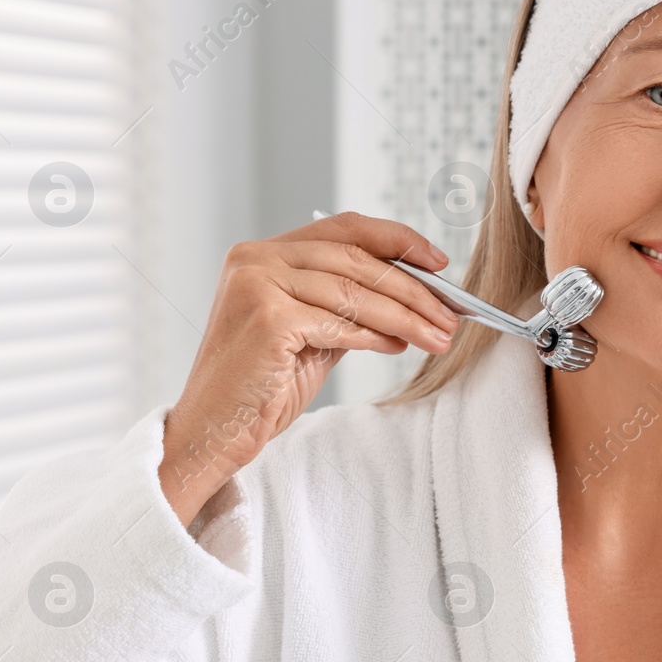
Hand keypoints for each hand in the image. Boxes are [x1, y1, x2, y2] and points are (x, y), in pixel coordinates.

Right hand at [157, 211, 460, 527]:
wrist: (211, 433)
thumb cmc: (257, 389)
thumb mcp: (309, 335)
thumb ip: (346, 307)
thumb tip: (410, 295)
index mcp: (261, 254)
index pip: (342, 229)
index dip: (396, 239)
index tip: (437, 260)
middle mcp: (255, 260)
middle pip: (355, 259)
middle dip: (413, 288)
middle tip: (451, 314)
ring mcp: (257, 286)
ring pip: (354, 292)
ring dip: (406, 316)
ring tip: (438, 336)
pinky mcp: (267, 319)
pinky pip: (340, 323)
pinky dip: (377, 335)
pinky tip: (399, 346)